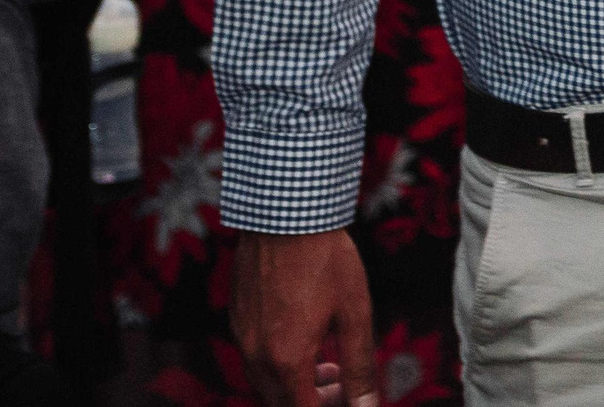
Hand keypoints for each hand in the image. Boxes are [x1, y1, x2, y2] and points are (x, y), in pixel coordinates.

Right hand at [232, 229, 378, 406]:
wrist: (286, 215)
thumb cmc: (326, 260)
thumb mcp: (354, 312)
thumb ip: (360, 365)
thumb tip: (366, 405)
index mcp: (286, 359)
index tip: (348, 399)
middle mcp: (256, 355)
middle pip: (280, 403)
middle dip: (312, 401)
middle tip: (342, 385)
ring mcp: (242, 336)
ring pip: (265, 383)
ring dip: (295, 385)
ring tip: (328, 365)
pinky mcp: (237, 318)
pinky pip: (254, 358)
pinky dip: (278, 363)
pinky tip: (304, 340)